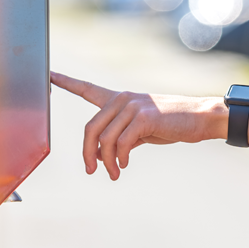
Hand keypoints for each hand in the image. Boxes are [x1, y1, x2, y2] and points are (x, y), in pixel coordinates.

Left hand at [50, 72, 226, 179]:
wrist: (200, 119)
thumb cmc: (171, 126)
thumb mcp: (142, 131)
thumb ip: (121, 137)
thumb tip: (104, 156)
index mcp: (119, 99)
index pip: (87, 89)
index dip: (66, 82)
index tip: (48, 74)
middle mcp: (122, 99)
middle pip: (91, 129)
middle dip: (88, 154)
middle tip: (92, 171)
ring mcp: (133, 106)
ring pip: (104, 139)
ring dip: (106, 162)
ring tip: (115, 173)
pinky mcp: (143, 116)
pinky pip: (120, 143)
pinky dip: (119, 159)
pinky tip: (123, 166)